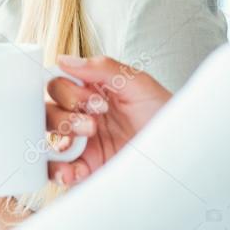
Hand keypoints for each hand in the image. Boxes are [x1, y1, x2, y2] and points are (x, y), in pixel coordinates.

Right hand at [47, 55, 172, 186]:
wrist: (183, 157)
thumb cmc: (166, 118)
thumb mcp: (140, 85)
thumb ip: (102, 68)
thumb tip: (63, 59)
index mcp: (92, 91)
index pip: (58, 85)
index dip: (68, 91)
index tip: (96, 101)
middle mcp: (82, 115)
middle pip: (46, 109)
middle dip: (64, 116)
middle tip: (93, 125)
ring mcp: (81, 143)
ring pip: (45, 137)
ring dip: (60, 139)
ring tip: (83, 145)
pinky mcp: (84, 168)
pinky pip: (54, 169)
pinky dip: (57, 170)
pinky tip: (75, 170)